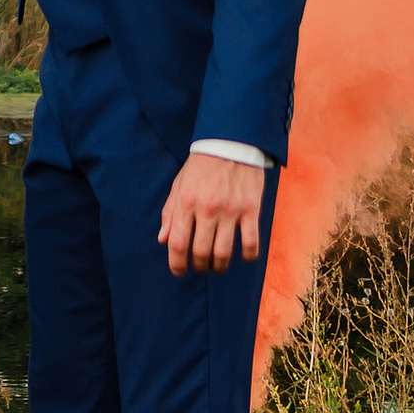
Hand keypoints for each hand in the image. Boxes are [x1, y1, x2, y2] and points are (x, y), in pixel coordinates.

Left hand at [157, 153, 264, 277]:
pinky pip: (251, 243)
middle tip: (200, 266)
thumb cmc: (202, 165)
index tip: (179, 271)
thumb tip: (162, 240)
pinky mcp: (251, 209)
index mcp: (186, 201)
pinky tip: (244, 256)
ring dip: (219, 267)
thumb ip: (169, 212)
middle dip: (198, 267)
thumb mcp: (179, 184)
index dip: (176, 264)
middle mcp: (207, 208)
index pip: (177, 243)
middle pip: (200, 253)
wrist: (231, 142)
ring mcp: (230, 210)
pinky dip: (248, 257)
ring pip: (223, 253)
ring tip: (218, 265)